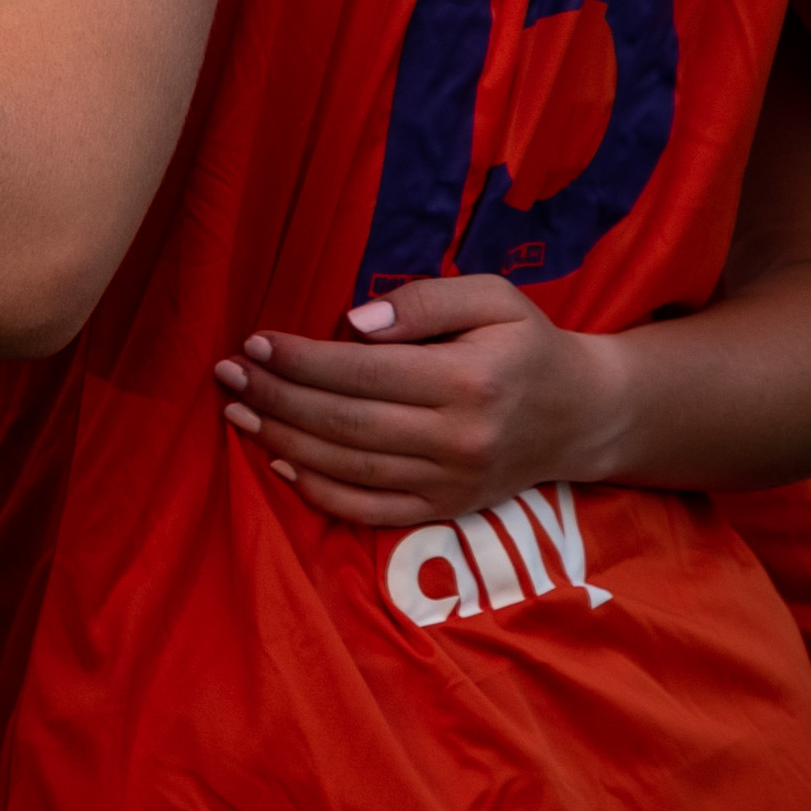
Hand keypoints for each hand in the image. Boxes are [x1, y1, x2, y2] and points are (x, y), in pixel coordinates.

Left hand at [213, 274, 617, 526]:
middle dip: (277, 396)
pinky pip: (370, 511)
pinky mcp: (446, 509)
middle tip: (227, 373)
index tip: (255, 341)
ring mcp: (451, 482)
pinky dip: (318, 493)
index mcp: (468, 381)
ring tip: (237, 410)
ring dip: (282, 440)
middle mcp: (459, 439)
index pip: (363, 373)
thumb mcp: (492, 299)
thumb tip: (356, 322)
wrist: (583, 415)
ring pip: (349, 469)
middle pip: (345, 423)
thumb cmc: (526, 345)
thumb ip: (425, 301)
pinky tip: (278, 463)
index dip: (301, 359)